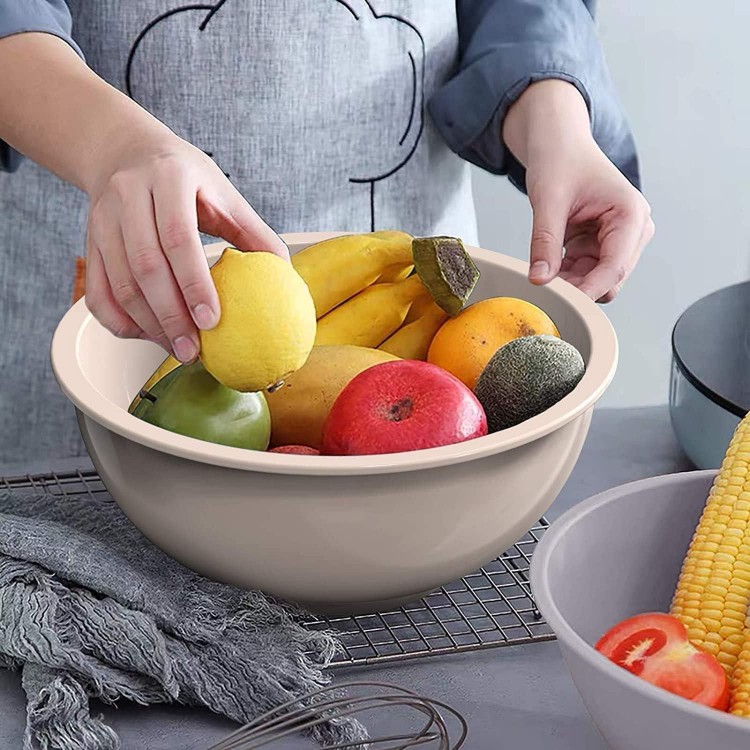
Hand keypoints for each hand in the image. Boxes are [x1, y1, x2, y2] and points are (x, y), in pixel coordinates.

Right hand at [83, 130, 287, 362]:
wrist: (126, 152)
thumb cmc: (186, 178)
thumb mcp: (224, 194)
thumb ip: (255, 233)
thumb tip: (286, 274)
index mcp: (169, 178)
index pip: (178, 237)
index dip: (194, 283)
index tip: (212, 321)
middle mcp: (128, 195)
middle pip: (145, 266)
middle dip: (171, 316)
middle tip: (193, 351)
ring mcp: (102, 219)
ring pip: (119, 283)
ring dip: (148, 325)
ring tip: (178, 349)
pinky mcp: (88, 241)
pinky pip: (98, 292)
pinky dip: (121, 322)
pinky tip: (148, 336)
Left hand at [503, 80, 653, 301]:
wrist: (558, 143)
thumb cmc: (561, 159)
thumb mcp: (548, 200)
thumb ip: (545, 241)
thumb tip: (539, 279)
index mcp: (631, 214)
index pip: (616, 267)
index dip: (589, 289)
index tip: (561, 301)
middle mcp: (633, 230)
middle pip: (611, 280)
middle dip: (580, 287)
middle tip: (544, 287)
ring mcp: (618, 240)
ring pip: (598, 282)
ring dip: (572, 284)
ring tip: (542, 272)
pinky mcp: (600, 246)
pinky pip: (586, 274)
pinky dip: (566, 277)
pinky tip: (547, 267)